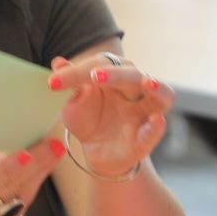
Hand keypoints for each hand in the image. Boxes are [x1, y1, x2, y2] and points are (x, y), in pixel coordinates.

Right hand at [0, 143, 63, 215]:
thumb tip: (18, 149)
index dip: (7, 167)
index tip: (29, 153)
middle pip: (8, 188)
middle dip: (35, 165)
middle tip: (55, 146)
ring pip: (19, 199)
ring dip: (38, 177)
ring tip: (52, 155)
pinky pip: (19, 211)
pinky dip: (28, 192)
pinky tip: (36, 175)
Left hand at [50, 51, 172, 177]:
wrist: (98, 154)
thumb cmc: (88, 121)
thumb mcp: (72, 103)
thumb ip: (68, 83)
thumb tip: (58, 62)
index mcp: (115, 76)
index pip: (100, 66)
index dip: (76, 72)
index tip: (53, 82)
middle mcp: (135, 90)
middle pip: (133, 74)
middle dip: (115, 73)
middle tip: (95, 76)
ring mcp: (145, 114)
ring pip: (163, 94)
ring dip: (156, 86)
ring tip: (146, 82)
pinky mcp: (146, 138)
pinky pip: (156, 130)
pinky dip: (157, 125)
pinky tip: (156, 120)